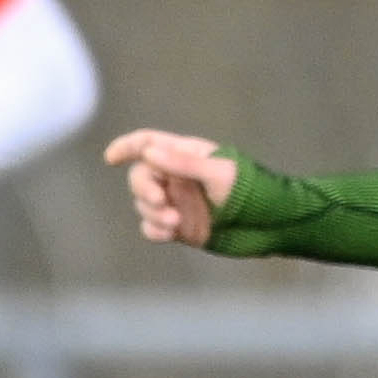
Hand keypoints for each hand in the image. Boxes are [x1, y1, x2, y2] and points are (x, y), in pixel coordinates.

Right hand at [105, 128, 238, 247]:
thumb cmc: (250, 191)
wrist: (267, 226)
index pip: (149, 143)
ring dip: (153, 213)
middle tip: (160, 202)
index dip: (127, 147)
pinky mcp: (179, 227)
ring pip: (144, 205)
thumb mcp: (218, 173)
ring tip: (175, 222)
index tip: (110, 158)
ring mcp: (177, 202)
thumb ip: (182, 163)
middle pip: (141, 177)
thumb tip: (148, 152)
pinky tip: (169, 233)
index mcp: (186, 155)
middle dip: (144, 190)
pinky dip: (155, 230)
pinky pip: (152, 227)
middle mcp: (177, 177)